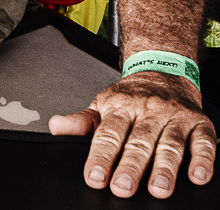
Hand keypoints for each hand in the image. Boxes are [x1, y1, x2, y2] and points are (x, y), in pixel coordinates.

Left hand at [49, 72, 215, 198]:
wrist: (163, 70)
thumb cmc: (132, 96)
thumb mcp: (102, 104)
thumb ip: (81, 121)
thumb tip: (56, 127)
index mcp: (120, 105)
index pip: (108, 133)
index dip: (100, 156)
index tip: (94, 178)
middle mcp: (148, 110)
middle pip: (138, 141)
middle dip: (130, 166)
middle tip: (123, 188)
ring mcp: (174, 116)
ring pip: (169, 142)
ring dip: (165, 167)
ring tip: (158, 189)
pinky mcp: (198, 123)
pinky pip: (203, 141)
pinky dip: (202, 159)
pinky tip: (196, 175)